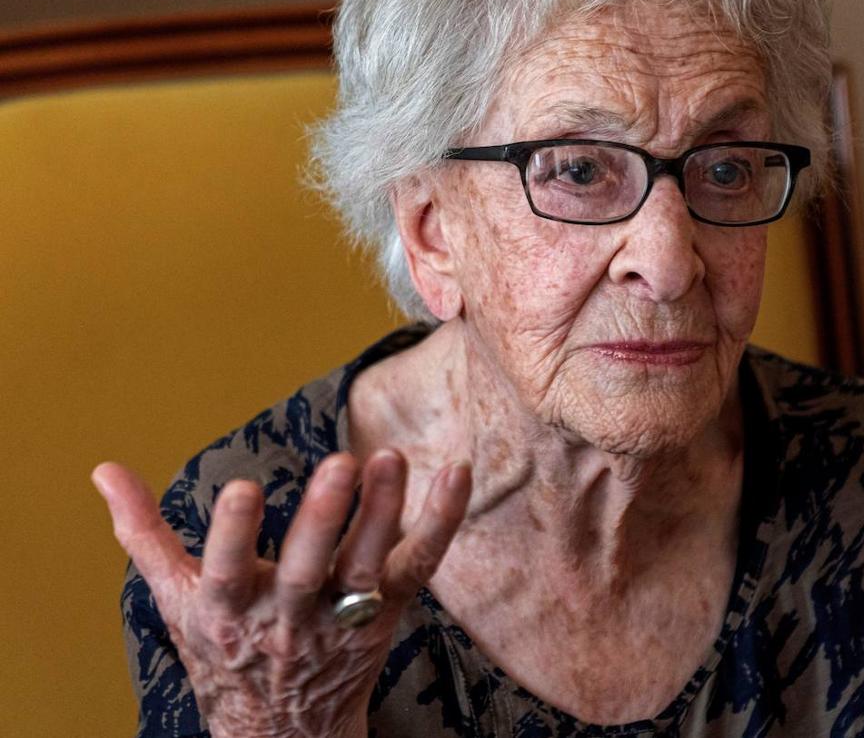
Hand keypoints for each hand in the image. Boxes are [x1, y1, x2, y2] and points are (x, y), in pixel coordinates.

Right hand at [93, 450, 471, 737]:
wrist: (282, 730)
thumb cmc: (225, 651)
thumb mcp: (176, 600)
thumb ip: (144, 533)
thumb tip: (104, 470)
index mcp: (229, 612)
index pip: (228, 571)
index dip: (233, 533)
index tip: (240, 487)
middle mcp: (288, 618)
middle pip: (307, 570)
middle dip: (323, 518)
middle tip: (339, 464)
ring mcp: (343, 617)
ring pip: (366, 565)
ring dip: (382, 511)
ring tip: (389, 457)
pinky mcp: (387, 610)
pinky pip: (419, 564)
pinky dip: (441, 522)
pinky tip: (456, 474)